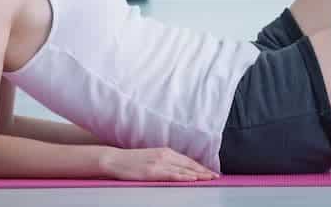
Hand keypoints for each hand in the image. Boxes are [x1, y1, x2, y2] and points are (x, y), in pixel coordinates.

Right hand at [100, 147, 217, 181]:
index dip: (201, 166)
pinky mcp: (152, 172)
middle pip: (189, 164)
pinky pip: (171, 174)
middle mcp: (165, 155)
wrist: (115, 159)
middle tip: (216, 177)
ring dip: (198, 175)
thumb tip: (179, 168)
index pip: (188, 160)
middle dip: (203, 171)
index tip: (211, 171)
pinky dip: (183, 176)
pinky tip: (192, 179)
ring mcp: (159, 163)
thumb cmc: (132, 160)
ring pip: (183, 170)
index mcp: (166, 151)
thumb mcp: (153, 157)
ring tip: (209, 179)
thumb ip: (166, 161)